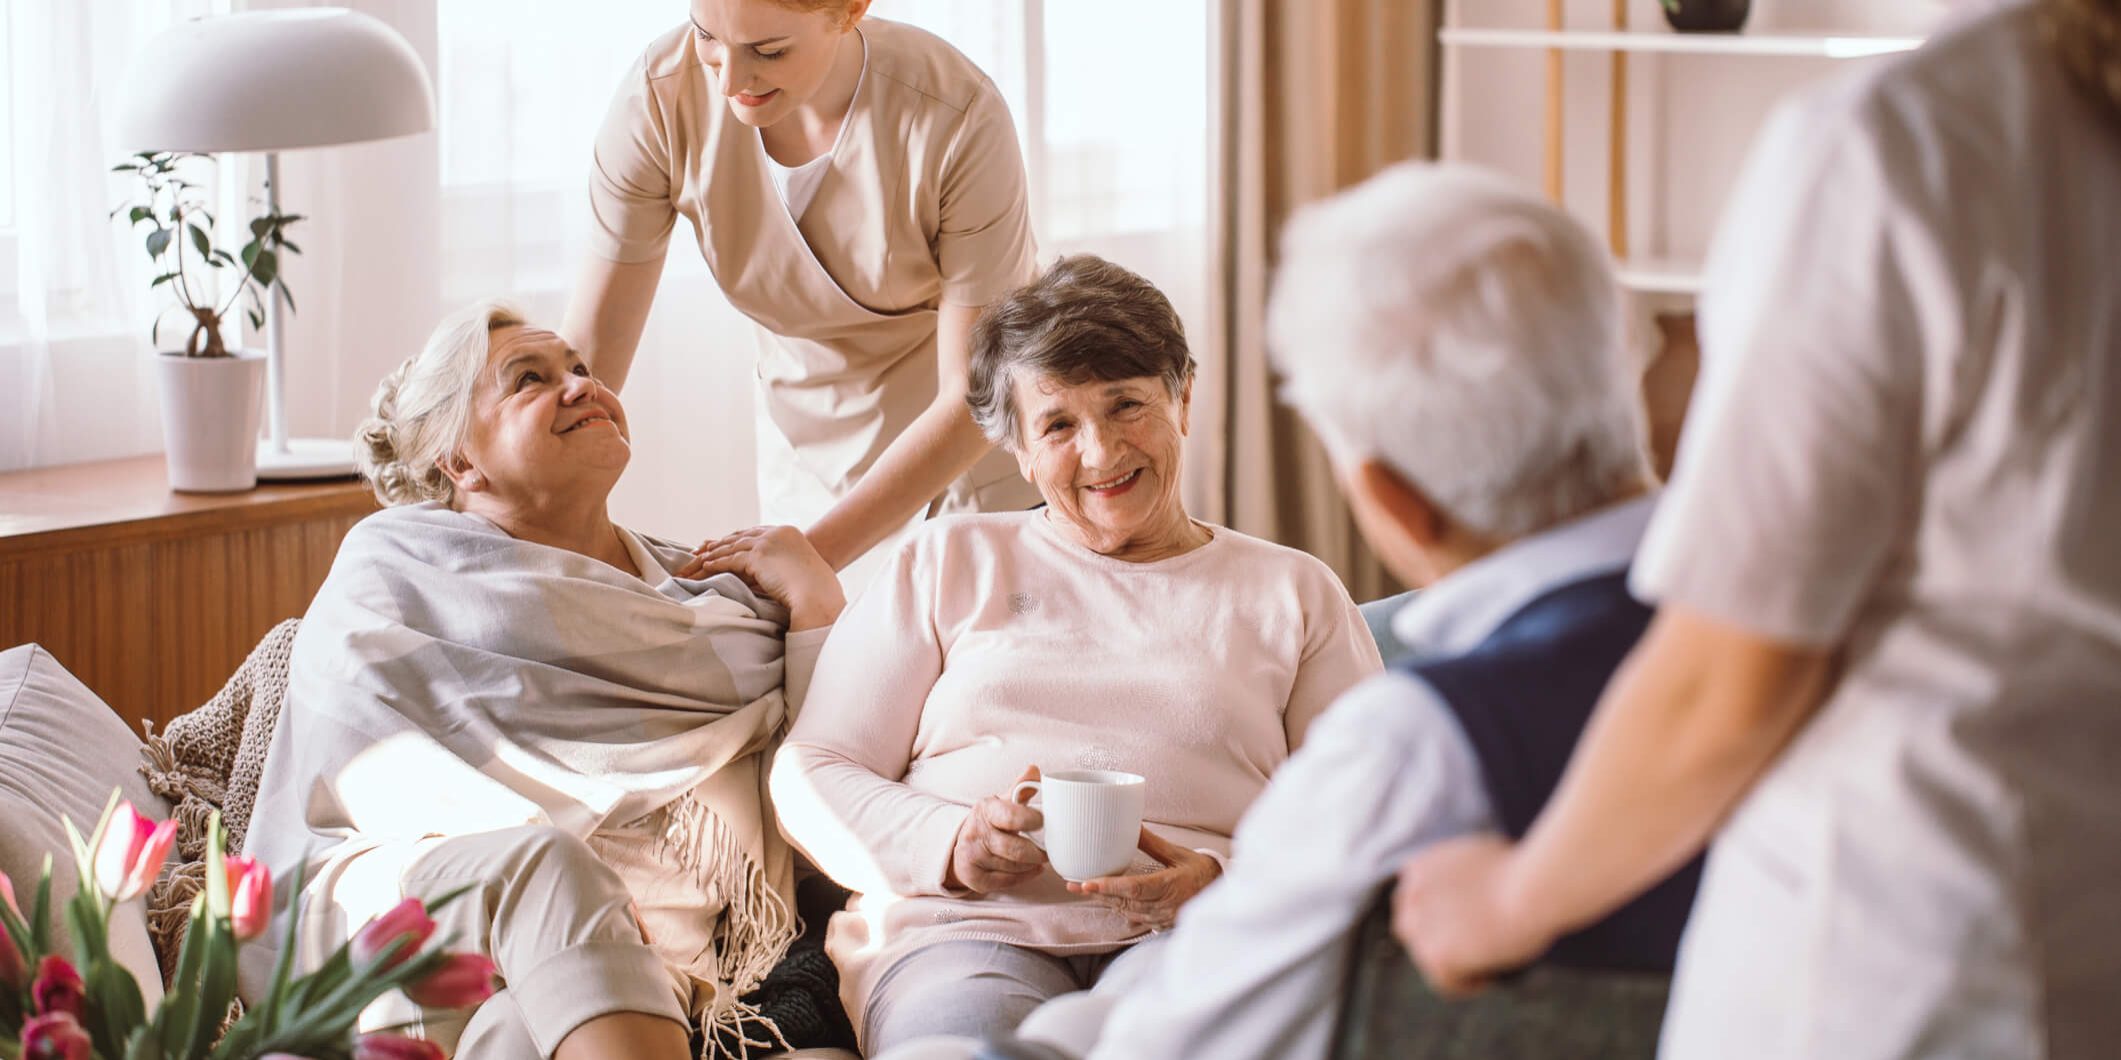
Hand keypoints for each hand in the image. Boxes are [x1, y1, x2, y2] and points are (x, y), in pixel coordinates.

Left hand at [678, 525, 844, 630]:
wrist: (819, 594)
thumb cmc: (817, 589)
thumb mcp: (803, 570)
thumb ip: (787, 567)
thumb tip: (777, 576)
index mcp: (789, 532)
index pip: (756, 533)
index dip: (738, 539)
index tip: (725, 544)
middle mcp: (777, 533)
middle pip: (740, 536)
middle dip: (721, 543)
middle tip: (703, 549)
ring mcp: (767, 542)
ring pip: (732, 546)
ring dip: (712, 554)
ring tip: (697, 559)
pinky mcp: (758, 556)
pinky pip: (731, 559)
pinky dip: (716, 563)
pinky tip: (705, 566)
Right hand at [944, 766, 1047, 894]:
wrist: (962, 844)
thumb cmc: (992, 821)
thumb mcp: (1003, 802)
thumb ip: (1021, 788)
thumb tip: (1034, 769)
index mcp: (985, 810)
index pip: (1011, 816)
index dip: (1031, 820)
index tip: (1044, 822)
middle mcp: (975, 833)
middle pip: (1014, 849)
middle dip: (1037, 852)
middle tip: (1049, 850)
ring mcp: (972, 857)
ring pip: (1013, 867)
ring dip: (1031, 864)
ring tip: (1038, 858)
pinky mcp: (973, 878)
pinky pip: (1006, 882)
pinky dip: (1024, 877)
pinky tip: (1030, 869)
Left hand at [1066, 827, 1221, 931]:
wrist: (1224, 892)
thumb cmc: (1201, 870)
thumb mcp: (1178, 853)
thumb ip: (1153, 843)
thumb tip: (1131, 826)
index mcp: (1170, 886)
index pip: (1133, 889)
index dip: (1108, 887)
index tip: (1085, 883)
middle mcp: (1165, 906)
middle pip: (1125, 902)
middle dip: (1099, 894)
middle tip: (1074, 885)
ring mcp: (1164, 918)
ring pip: (1128, 912)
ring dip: (1108, 901)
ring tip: (1087, 890)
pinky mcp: (1163, 925)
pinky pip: (1138, 920)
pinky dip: (1123, 910)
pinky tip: (1112, 902)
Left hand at [1391, 834, 1552, 996]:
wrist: (1531, 889)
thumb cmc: (1522, 868)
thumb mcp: (1483, 852)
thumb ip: (1463, 870)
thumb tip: (1474, 883)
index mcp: (1419, 868)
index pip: (1413, 899)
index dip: (1436, 914)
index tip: (1463, 924)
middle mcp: (1411, 896)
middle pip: (1412, 929)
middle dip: (1437, 939)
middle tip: (1469, 950)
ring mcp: (1420, 928)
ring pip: (1427, 958)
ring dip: (1452, 964)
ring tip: (1485, 967)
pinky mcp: (1435, 955)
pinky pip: (1445, 982)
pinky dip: (1467, 984)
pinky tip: (1489, 978)